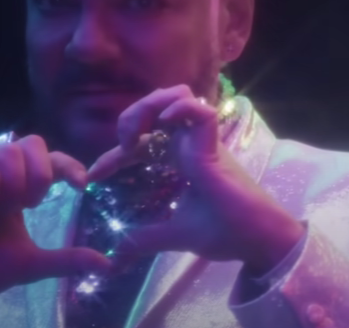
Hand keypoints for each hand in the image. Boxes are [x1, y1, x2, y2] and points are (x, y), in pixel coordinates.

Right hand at [0, 135, 111, 327]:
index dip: (70, 166)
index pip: (53, 162)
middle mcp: (0, 175)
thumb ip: (65, 260)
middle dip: (40, 171)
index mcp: (21, 190)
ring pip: (6, 146)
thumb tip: (106, 264)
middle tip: (31, 204)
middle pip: (32, 142)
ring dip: (13, 175)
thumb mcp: (29, 265)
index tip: (82, 185)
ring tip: (4, 207)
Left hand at [87, 85, 305, 274]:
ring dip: (152, 105)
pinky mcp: (215, 145)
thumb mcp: (174, 234)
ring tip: (138, 131)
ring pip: (179, 96)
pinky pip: (201, 110)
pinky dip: (181, 108)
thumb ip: (146, 238)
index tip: (92, 177)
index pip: (142, 142)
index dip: (113, 154)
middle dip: (132, 115)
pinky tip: (164, 123)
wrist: (256, 242)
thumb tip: (117, 252)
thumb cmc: (225, 232)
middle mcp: (190, 144)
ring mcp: (203, 141)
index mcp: (181, 160)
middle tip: (122, 142)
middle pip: (159, 105)